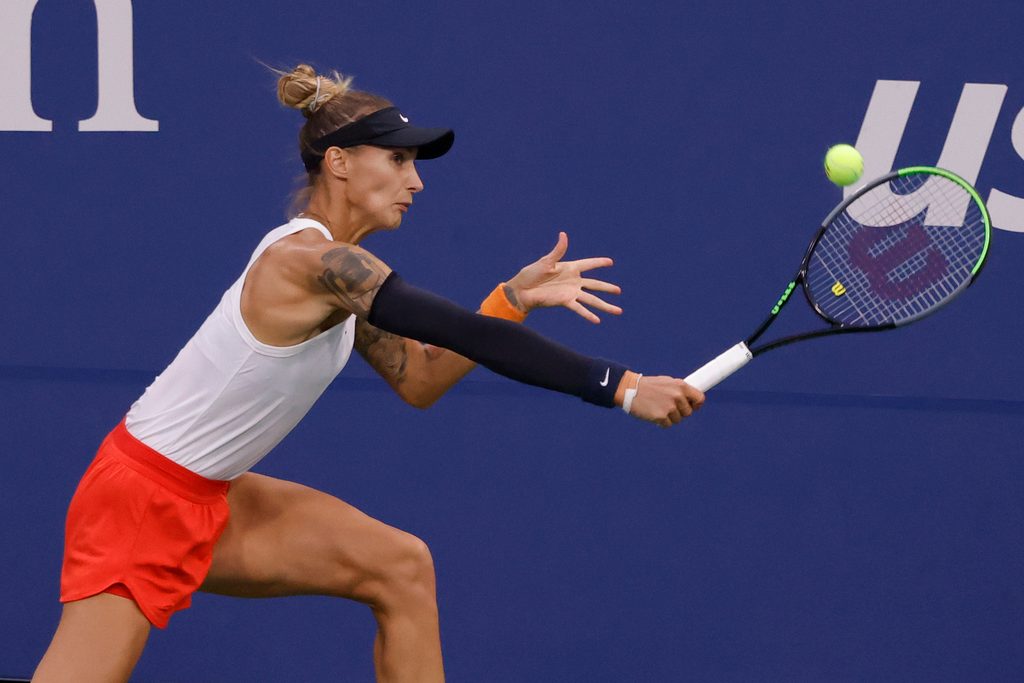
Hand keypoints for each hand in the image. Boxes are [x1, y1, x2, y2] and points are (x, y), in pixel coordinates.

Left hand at [505, 232, 621, 323]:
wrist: (522, 290)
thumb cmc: (531, 274)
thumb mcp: (546, 261)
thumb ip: (558, 250)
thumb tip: (564, 234)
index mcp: (569, 268)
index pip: (588, 264)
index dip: (599, 263)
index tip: (610, 262)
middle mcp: (573, 281)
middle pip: (595, 285)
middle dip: (607, 288)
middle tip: (619, 290)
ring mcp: (571, 293)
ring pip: (592, 300)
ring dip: (605, 305)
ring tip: (618, 311)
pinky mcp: (565, 302)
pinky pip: (579, 309)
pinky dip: (588, 315)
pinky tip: (598, 320)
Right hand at [628, 376, 704, 427]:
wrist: (630, 389)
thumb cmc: (648, 386)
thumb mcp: (666, 382)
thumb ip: (679, 390)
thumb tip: (690, 398)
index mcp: (681, 386)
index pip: (700, 398)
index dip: (696, 405)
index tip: (692, 407)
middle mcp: (677, 396)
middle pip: (688, 412)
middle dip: (680, 412)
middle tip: (668, 408)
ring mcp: (670, 407)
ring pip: (677, 420)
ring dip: (669, 418)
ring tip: (658, 409)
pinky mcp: (661, 416)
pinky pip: (667, 425)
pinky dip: (661, 422)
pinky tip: (653, 414)